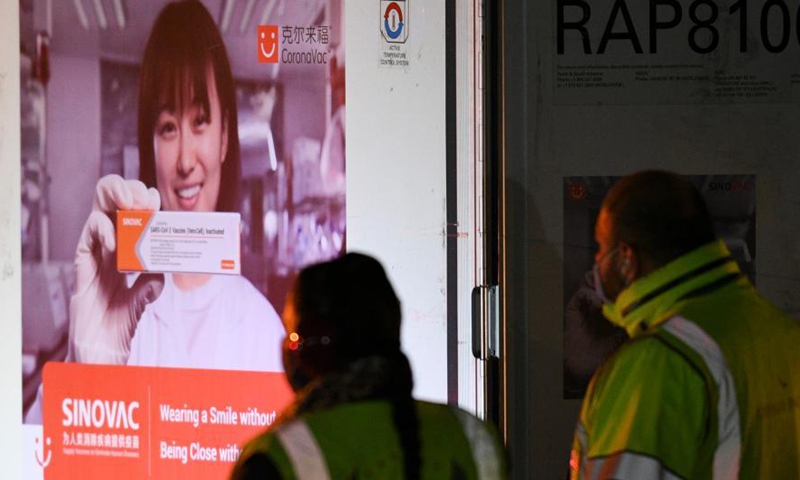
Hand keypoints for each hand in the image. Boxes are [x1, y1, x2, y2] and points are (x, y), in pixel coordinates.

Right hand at [68, 175, 163, 363]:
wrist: (102, 348)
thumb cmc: (119, 323)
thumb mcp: (144, 299)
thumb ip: (151, 283)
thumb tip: (162, 271)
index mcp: (125, 251)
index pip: (132, 215)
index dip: (144, 202)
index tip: (158, 202)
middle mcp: (108, 247)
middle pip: (113, 204)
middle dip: (128, 190)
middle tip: (145, 198)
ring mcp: (94, 253)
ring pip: (97, 211)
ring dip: (113, 199)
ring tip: (132, 204)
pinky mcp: (83, 264)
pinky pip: (87, 237)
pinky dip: (101, 232)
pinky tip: (116, 243)